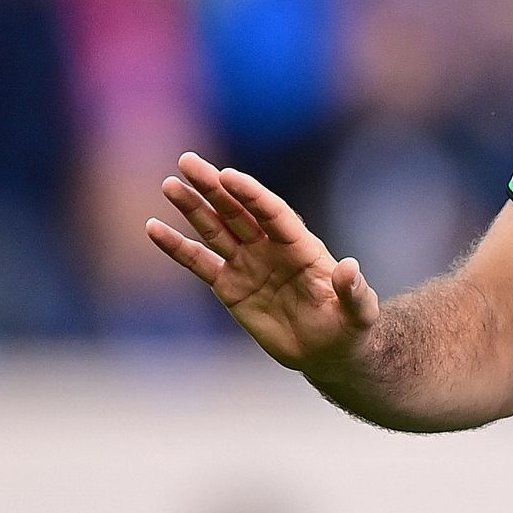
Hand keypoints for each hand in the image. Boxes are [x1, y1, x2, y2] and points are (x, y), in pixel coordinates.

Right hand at [147, 153, 379, 380]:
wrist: (327, 351)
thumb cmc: (349, 327)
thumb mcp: (359, 312)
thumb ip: (353, 291)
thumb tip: (349, 267)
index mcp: (301, 246)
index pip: (272, 212)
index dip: (251, 194)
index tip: (228, 175)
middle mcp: (270, 247)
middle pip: (238, 211)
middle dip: (214, 187)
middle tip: (188, 162)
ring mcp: (248, 264)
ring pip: (215, 229)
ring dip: (193, 207)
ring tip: (170, 185)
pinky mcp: (229, 287)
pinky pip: (199, 263)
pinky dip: (176, 246)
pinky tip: (154, 228)